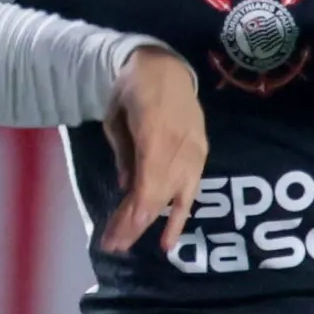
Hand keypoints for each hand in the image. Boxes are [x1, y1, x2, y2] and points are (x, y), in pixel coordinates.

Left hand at [99, 47, 206, 254]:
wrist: (165, 68)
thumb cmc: (133, 90)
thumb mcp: (116, 118)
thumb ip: (123, 154)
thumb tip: (125, 188)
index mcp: (155, 137)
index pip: (146, 188)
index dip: (132, 216)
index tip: (114, 236)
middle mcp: (179, 150)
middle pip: (156, 198)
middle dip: (133, 225)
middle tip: (112, 245)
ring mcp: (193, 154)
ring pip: (172, 199)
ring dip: (149, 224)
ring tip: (126, 243)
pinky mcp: (201, 157)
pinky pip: (191, 193)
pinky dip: (179, 218)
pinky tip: (168, 243)